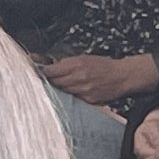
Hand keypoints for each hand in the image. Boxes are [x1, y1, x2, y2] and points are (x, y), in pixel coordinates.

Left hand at [44, 52, 158, 104]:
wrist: (122, 76)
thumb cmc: (103, 65)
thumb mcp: (84, 58)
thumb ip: (66, 63)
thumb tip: (49, 66)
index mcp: (77, 65)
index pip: (52, 71)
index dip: (42, 72)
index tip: (35, 72)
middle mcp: (79, 78)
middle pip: (55, 83)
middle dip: (48, 82)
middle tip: (41, 81)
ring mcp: (84, 91)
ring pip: (62, 92)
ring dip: (57, 90)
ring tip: (55, 87)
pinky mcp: (89, 100)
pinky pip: (73, 99)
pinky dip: (69, 96)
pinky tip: (69, 94)